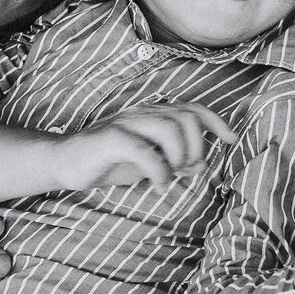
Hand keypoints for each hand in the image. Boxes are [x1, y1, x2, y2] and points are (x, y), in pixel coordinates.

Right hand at [52, 103, 236, 190]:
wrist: (64, 161)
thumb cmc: (107, 161)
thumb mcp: (147, 161)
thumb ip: (172, 159)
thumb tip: (198, 165)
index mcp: (152, 114)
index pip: (192, 109)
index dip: (216, 122)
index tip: (231, 140)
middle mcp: (142, 113)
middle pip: (186, 118)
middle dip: (196, 147)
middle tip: (186, 170)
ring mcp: (125, 123)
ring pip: (169, 128)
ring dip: (179, 156)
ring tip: (171, 176)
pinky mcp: (110, 139)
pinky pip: (143, 150)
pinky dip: (158, 170)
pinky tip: (157, 184)